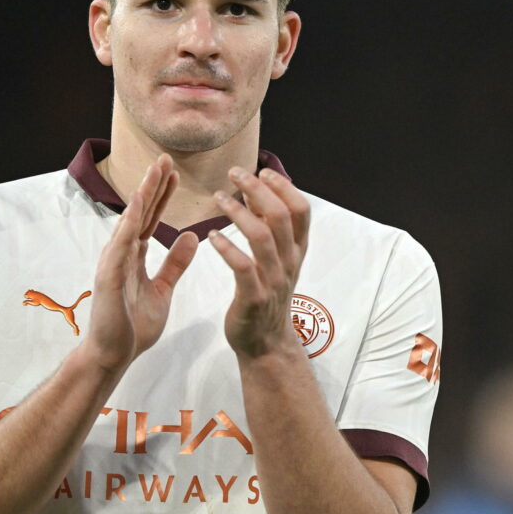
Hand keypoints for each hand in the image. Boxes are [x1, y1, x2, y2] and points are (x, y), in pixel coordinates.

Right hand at [82, 154, 198, 374]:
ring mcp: (113, 263)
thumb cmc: (133, 326)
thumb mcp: (163, 289)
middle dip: (152, 185)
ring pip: (130, 222)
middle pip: (140, 213)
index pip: (151, 219)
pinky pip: (121, 245)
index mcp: (134, 257)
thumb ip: (175, 263)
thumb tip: (192, 236)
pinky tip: (140, 204)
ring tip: (154, 171)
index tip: (175, 173)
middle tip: (165, 158)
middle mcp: (121, 254)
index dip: (161, 195)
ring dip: (142, 196)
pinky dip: (130, 223)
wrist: (114, 356)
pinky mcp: (109, 276)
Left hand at [208, 166, 309, 358]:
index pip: (301, 210)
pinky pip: (242, 267)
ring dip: (239, 213)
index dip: (283, 187)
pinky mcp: (254, 297)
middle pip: (280, 216)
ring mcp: (274, 280)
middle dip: (257, 190)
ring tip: (218, 198)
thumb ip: (269, 227)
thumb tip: (253, 191)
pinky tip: (211, 236)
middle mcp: (290, 262)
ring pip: (262, 237)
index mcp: (297, 250)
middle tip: (234, 173)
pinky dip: (226, 248)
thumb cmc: (267, 294)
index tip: (262, 170)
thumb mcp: (277, 259)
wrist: (266, 343)